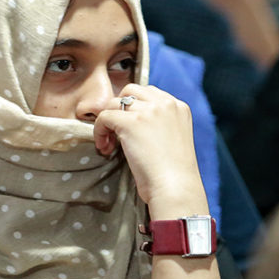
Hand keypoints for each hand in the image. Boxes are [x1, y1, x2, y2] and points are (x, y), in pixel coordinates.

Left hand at [93, 84, 202, 207]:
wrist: (175, 189)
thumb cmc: (174, 174)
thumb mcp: (174, 138)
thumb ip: (159, 123)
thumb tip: (132, 121)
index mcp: (178, 107)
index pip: (149, 93)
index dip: (134, 108)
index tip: (130, 127)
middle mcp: (165, 104)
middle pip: (131, 90)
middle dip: (120, 108)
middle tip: (117, 131)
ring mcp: (148, 111)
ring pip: (114, 103)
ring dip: (108, 121)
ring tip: (110, 143)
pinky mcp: (131, 122)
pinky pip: (104, 116)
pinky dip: (99, 131)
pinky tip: (105, 147)